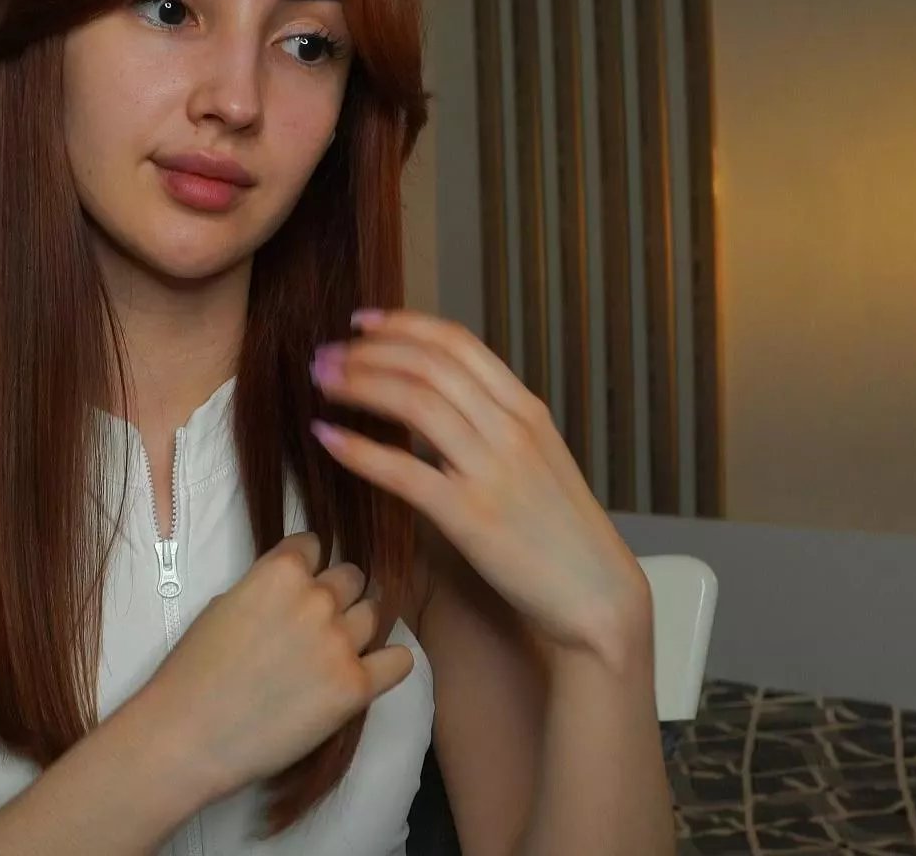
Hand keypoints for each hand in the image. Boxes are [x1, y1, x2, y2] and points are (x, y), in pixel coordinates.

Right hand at [128, 532, 413, 801]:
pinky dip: (388, 663)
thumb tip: (293, 595)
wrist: (190, 734)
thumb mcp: (223, 605)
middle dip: (336, 595)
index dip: (306, 568)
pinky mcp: (356, 686)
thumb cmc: (193, 672)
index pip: (314, 545)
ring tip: (334, 652)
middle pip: (351, 577)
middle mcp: (317, 599)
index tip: (297, 590)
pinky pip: (399, 661)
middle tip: (315, 625)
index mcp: (280, 572)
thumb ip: (265, 589)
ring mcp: (341, 642)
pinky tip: (368, 672)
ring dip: (358, 627)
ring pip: (375, 614)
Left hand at [308, 309, 649, 660]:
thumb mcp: (536, 459)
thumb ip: (492, 425)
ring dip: (358, 385)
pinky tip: (326, 438)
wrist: (595, 593)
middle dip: (368, 352)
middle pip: (428, 364)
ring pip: (414, 403)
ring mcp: (492, 470)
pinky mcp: (471, 516)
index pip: (457, 343)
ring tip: (320, 383)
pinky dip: (357, 449)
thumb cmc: (559, 531)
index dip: (403, 325)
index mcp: (525, 409)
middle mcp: (510, 428)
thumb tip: (435, 401)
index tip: (362, 321)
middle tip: (326, 353)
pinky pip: (402, 470)